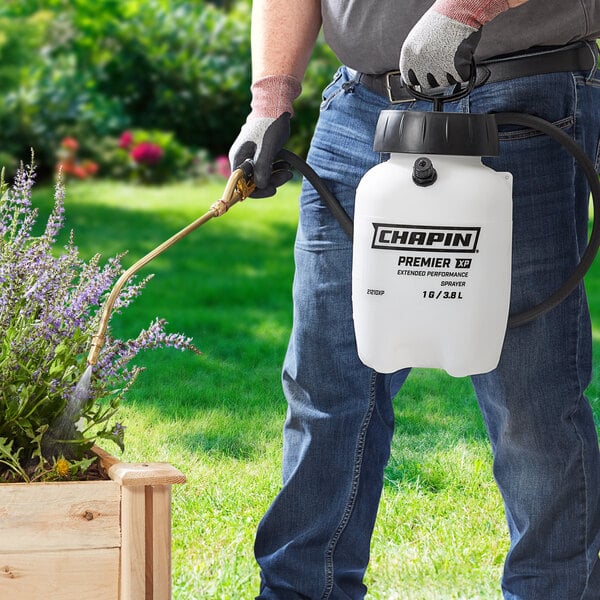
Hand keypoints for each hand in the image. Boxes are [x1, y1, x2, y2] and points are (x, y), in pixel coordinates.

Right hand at [229, 75, 300, 197]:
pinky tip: (286, 164)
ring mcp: (251, 158)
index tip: (273, 189)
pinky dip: (277, 169)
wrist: (274, 107)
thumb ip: (262, 167)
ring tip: (288, 169)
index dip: (256, 191)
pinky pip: (267, 169)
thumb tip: (260, 186)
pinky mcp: (260, 155)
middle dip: (270, 182)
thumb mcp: (267, 147)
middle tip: (286, 175)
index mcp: (238, 158)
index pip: (241, 185)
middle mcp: (242, 160)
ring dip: (276, 176)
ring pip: (262, 177)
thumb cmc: (269, 125)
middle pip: (253, 182)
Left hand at [400, 0, 510, 89]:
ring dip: (451, 73)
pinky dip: (464, 70)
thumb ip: (415, 58)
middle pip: (427, 84)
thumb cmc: (442, 21)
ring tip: (453, 55)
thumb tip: (414, 77)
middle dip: (436, 77)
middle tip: (444, 63)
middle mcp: (420, 62)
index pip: (409, 80)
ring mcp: (437, 65)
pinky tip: (463, 56)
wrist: (460, 8)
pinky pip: (460, 78)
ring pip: (444, 83)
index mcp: (409, 54)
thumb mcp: (418, 39)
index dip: (419, 78)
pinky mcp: (455, 67)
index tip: (426, 75)